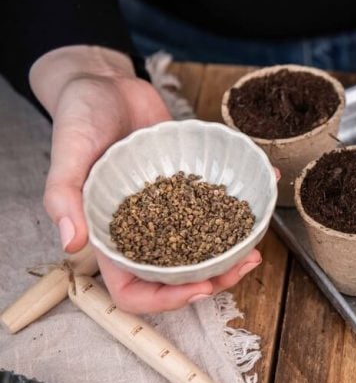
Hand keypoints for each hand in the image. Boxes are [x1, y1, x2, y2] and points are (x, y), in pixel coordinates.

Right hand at [30, 45, 266, 312]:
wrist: (105, 83)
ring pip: (203, 245)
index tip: (200, 288)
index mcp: (111, 237)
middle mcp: (144, 229)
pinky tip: (265, 186)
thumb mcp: (67, 153)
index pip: (134, 290)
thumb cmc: (78, 117)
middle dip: (215, 278)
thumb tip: (71, 242)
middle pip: (179, 275)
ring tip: (258, 241)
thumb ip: (63, 196)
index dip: (166, 300)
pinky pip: (215, 200)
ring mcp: (169, 208)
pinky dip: (240, 200)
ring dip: (232, 250)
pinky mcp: (188, 184)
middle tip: (246, 263)